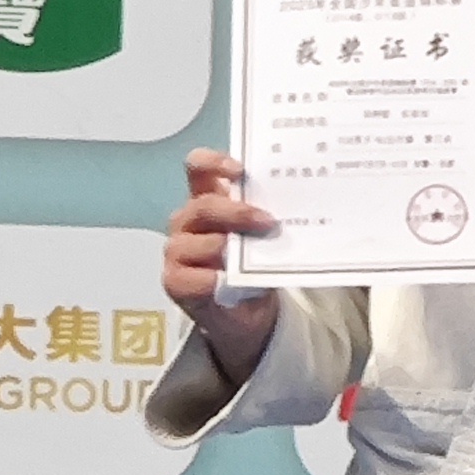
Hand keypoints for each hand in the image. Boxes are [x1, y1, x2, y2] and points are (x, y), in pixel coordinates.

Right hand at [164, 147, 281, 374]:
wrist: (248, 311)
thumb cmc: (254, 262)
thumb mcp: (264, 233)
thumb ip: (268, 213)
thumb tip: (300, 199)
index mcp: (207, 198)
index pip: (198, 167)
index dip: (214, 162)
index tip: (241, 170)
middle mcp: (187, 220)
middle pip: (202, 206)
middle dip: (236, 212)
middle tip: (267, 221)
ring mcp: (177, 250)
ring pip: (192, 241)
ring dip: (224, 246)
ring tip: (251, 255)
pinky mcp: (175, 281)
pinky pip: (187, 277)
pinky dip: (209, 278)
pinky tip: (226, 281)